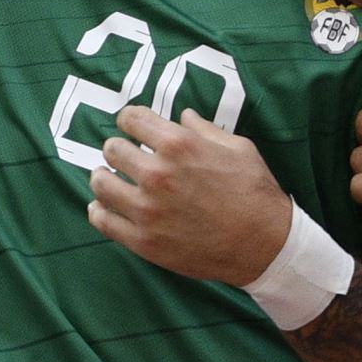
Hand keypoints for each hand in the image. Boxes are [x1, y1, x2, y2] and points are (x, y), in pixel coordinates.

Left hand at [89, 105, 293, 285]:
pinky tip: (103, 206)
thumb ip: (205, 129)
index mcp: (179, 145)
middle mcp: (157, 174)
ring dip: (103, 176)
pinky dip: (99, 210)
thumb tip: (183, 116)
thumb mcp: (238, 147)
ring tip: (109, 178)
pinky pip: (103, 220)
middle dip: (118, 148)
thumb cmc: (254, 192)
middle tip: (125, 155)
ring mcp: (147, 210)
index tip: (132, 125)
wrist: (263, 245)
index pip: (132, 119)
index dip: (130, 119)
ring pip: (101, 183)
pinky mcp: (143, 241)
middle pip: (112, 149)